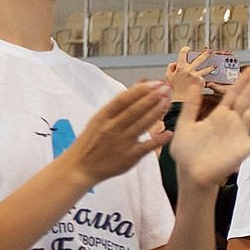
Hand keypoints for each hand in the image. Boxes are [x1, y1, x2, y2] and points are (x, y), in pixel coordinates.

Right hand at [60, 82, 177, 186]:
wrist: (80, 167)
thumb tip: (141, 83)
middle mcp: (111, 128)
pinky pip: (145, 147)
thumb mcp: (100, 119)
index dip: (141, 90)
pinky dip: (158, 140)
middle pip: (134, 110)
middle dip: (151, 98)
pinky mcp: (128, 157)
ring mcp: (120, 143)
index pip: (123, 99)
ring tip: (167, 102)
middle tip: (166, 89)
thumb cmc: (91, 141)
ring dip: (155, 113)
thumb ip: (120, 103)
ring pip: (140, 125)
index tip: (156, 83)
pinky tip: (169, 133)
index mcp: (103, 117)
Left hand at [167, 63, 249, 191]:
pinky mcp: (245, 148)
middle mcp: (232, 122)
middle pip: (248, 98)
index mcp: (218, 115)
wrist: (191, 174)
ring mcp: (240, 134)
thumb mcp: (185, 124)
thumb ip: (191, 104)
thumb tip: (194, 83)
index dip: (244, 80)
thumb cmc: (186, 153)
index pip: (234, 93)